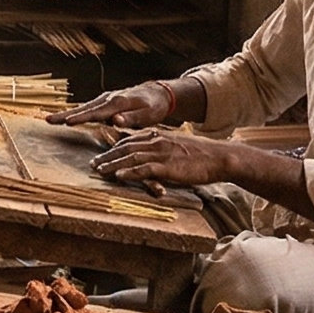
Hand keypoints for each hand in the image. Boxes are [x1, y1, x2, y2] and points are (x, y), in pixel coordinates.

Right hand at [51, 82, 174, 129]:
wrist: (157, 94)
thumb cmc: (154, 107)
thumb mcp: (148, 115)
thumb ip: (131, 118)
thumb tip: (115, 120)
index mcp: (118, 102)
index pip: (97, 112)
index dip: (82, 118)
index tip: (67, 122)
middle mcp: (108, 98)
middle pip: (84, 108)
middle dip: (65, 114)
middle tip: (48, 120)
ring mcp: (105, 99)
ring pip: (83, 108)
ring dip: (66, 113)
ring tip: (49, 120)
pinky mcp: (104, 102)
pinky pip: (87, 108)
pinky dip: (74, 113)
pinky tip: (64, 118)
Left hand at [89, 127, 237, 188]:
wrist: (220, 157)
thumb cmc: (200, 156)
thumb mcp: (177, 147)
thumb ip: (161, 148)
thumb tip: (149, 154)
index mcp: (158, 136)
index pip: (130, 140)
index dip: (113, 148)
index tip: (101, 155)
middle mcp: (157, 142)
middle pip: (125, 148)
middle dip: (107, 156)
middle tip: (93, 164)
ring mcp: (162, 153)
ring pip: (131, 158)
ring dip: (113, 164)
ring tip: (99, 171)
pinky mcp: (169, 166)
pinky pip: (145, 169)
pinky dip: (130, 172)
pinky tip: (119, 176)